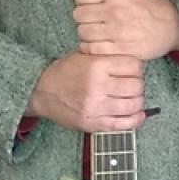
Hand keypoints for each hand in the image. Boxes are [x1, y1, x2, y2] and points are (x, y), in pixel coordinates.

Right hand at [26, 51, 144, 132]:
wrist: (40, 92)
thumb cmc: (64, 72)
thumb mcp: (84, 55)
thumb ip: (107, 55)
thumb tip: (133, 60)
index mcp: (97, 66)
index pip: (134, 66)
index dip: (137, 68)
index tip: (133, 71)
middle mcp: (97, 86)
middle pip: (136, 86)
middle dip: (138, 85)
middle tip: (132, 85)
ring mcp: (95, 107)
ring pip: (133, 105)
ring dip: (137, 102)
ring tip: (132, 98)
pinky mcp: (93, 123)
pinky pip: (123, 124)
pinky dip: (135, 120)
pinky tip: (137, 114)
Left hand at [72, 0, 178, 59]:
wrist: (174, 26)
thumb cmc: (152, 6)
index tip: (88, 3)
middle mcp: (115, 11)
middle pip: (78, 14)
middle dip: (83, 16)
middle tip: (93, 19)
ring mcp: (117, 31)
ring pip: (83, 32)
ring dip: (86, 32)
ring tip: (97, 31)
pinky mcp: (120, 49)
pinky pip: (92, 49)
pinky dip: (90, 47)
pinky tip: (98, 43)